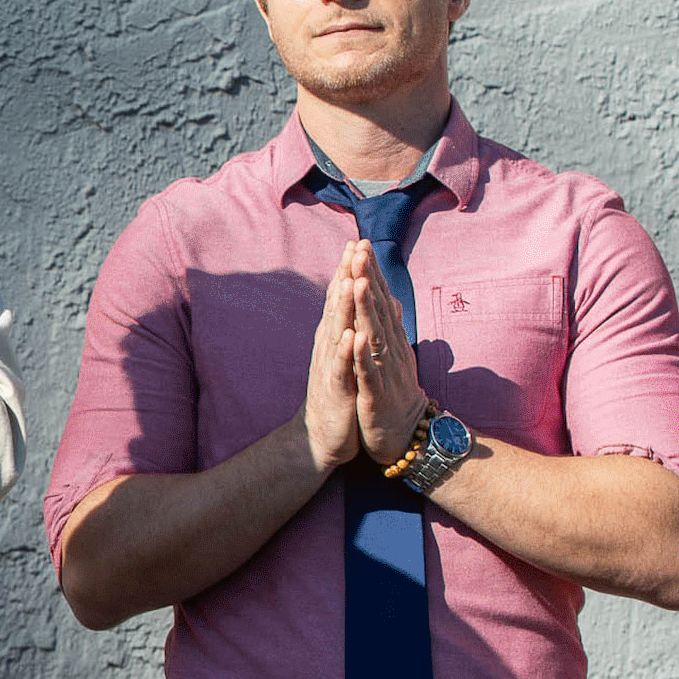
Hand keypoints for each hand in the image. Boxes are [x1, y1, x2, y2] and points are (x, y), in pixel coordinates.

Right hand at [298, 256, 362, 473]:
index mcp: (334, 336)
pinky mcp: (335, 389)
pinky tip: (350, 335)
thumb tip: (358, 302)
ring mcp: (330, 366)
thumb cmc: (337, 395)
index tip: (356, 242)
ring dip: (343, 306)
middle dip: (345, 276)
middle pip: (337, 305)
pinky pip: (340, 367)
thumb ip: (351, 327)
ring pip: (336, 330)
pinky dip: (345, 350)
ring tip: (350, 281)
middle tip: (352, 247)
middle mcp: (328, 345)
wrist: (320, 436)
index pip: (341, 297)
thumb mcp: (345, 357)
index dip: (348, 270)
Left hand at [345, 244, 431, 464]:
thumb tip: (390, 298)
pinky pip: (369, 373)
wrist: (406, 438)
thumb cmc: (395, 395)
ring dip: (366, 310)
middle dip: (369, 280)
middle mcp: (391, 351)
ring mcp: (385, 373)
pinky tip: (357, 337)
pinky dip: (362, 355)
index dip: (371, 273)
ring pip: (375, 336)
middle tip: (361, 249)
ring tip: (358, 282)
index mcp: (391, 342)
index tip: (361, 244)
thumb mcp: (394, 357)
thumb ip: (391, 327)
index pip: (380, 301)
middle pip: (378, 310)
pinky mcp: (376, 396)